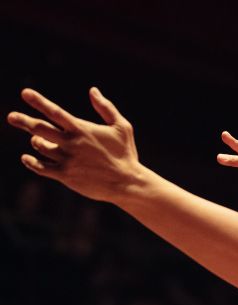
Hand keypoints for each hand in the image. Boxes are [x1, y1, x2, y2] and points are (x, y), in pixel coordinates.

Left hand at [7, 87, 143, 202]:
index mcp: (82, 130)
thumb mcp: (122, 127)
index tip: (25, 93)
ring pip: (40, 147)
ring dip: (36, 142)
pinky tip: (26, 158)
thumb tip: (93, 90)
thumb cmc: (126, 154)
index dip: (38, 101)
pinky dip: (31, 162)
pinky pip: (40, 167)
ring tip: (37, 140)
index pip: (55, 112)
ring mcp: (66, 160)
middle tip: (11, 117)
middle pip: (39, 128)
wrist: (127, 182)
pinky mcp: (65, 175)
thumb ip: (106, 108)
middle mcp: (70, 143)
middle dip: (23, 120)